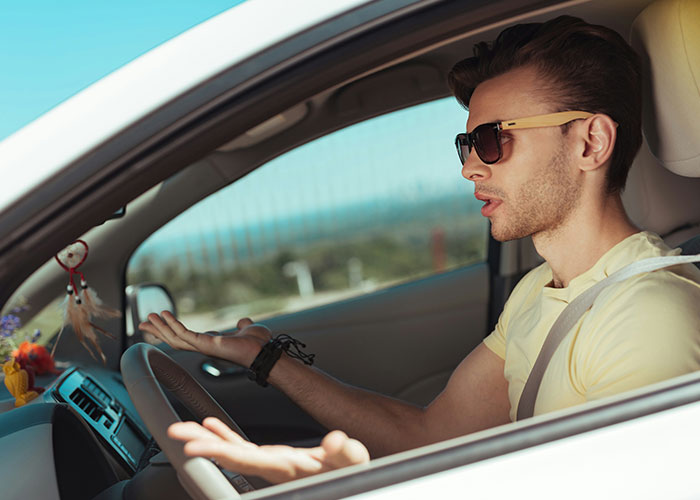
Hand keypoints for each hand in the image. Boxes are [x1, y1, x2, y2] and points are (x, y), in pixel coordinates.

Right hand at [139, 312, 270, 366]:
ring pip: (174, 339)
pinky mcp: (205, 345)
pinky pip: (183, 334)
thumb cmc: (259, 344)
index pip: (186, 338)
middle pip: (174, 340)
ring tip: (150, 316)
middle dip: (158, 331)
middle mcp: (204, 347)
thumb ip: (242, 325)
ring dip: (161, 328)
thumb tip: (243, 322)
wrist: (264, 351)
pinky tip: (164, 315)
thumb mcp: (248, 329)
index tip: (161, 322)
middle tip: (144, 322)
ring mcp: (203, 347)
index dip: (172, 330)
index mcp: (211, 344)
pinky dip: (173, 324)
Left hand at [168, 417, 369, 483]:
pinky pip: (242, 445)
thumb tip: (333, 440)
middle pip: (229, 456)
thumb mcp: (353, 459)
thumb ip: (343, 451)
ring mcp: (268, 462)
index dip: (218, 451)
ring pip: (231, 450)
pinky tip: (211, 423)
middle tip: (176, 434)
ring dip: (207, 438)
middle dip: (202, 444)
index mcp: (285, 467)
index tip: (194, 446)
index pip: (245, 459)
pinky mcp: (271, 457)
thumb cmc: (351, 471)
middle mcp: (271, 466)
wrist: (351, 478)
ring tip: (185, 428)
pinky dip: (225, 433)